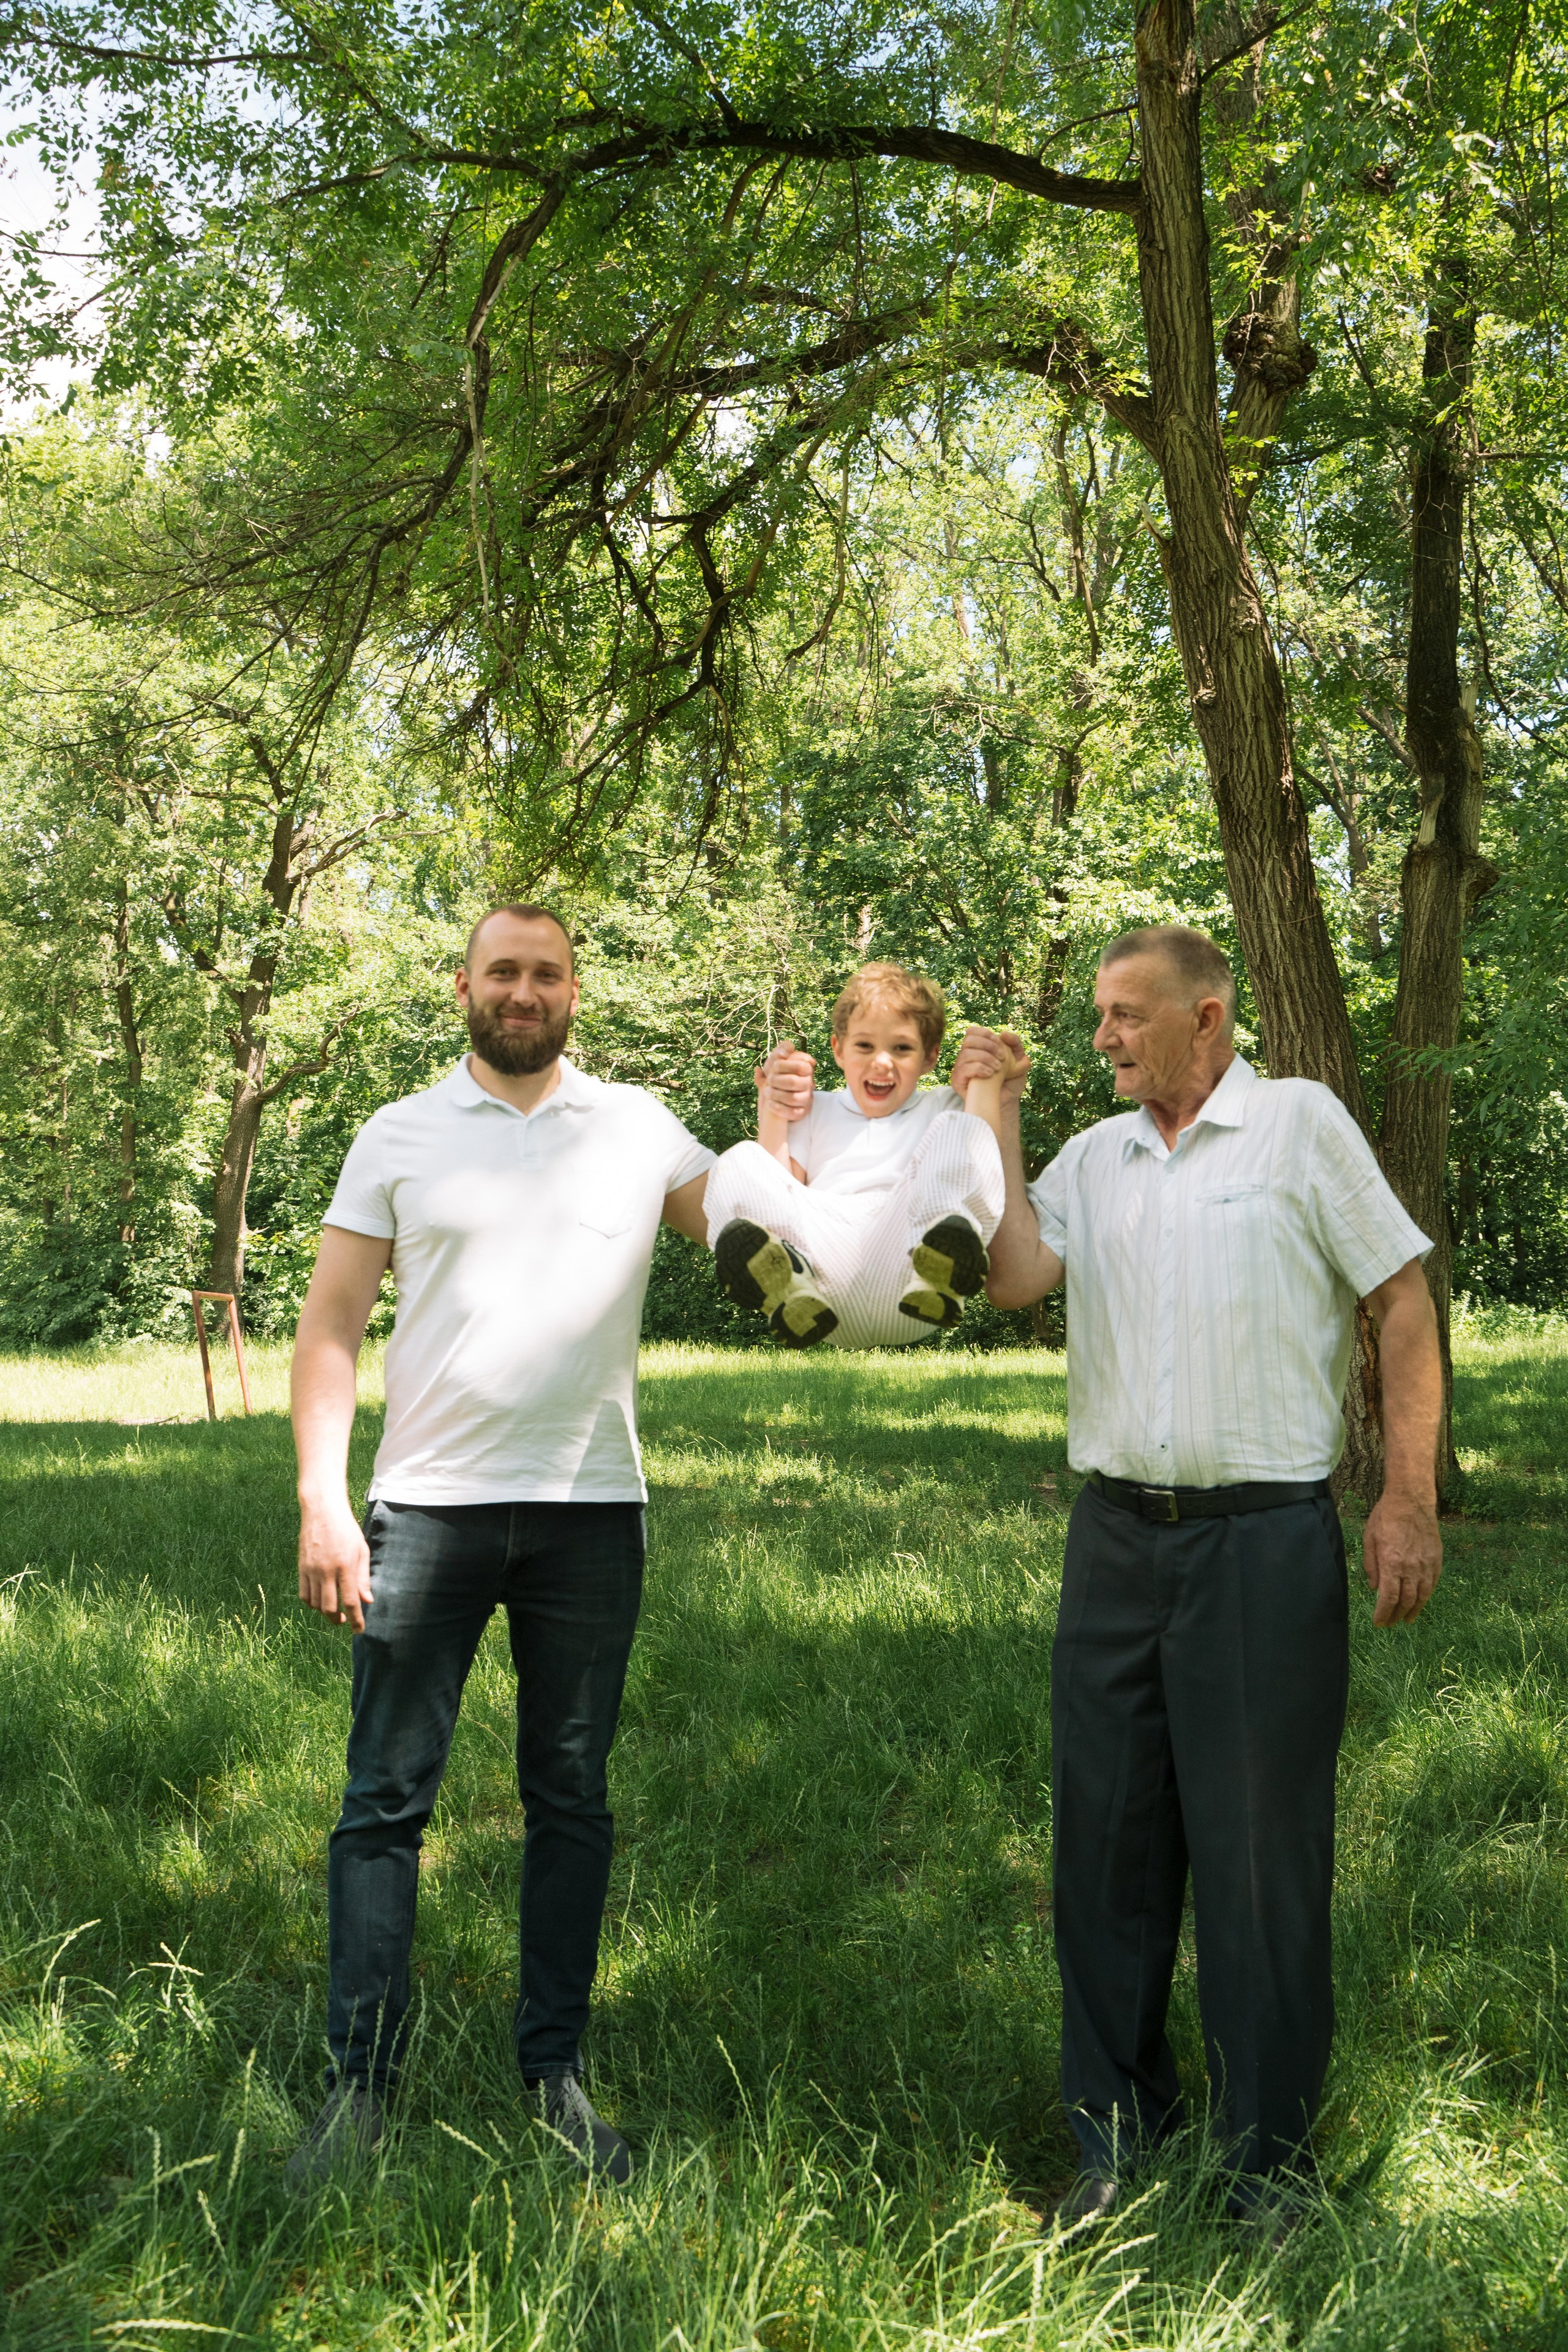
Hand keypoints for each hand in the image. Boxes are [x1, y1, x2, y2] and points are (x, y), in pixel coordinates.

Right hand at [298, 1498, 373, 1630]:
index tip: (359, 1630)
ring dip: (326, 1612)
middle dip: (338, 1620)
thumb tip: (368, 1601)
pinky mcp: (301, 1568)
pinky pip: (304, 1594)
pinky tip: (320, 1600)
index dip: (356, 1619)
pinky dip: (312, 1603)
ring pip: (316, 1604)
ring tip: (335, 1610)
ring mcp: (311, 1570)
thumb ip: (363, 1577)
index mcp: (345, 1566)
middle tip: (345, 1621)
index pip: (351, 1601)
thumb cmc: (346, 1530)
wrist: (322, 1512)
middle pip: (330, 1608)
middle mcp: (326, 1571)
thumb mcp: (361, 1550)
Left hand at [754, 1039, 814, 1123]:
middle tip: (769, 1080)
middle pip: (793, 1082)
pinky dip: (778, 1108)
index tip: (774, 1066)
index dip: (784, 1065)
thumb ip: (780, 1052)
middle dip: (776, 1080)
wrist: (774, 1096)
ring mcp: (807, 1099)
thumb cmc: (777, 1075)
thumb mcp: (777, 1061)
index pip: (800, 1066)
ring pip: (793, 1098)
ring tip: (767, 1092)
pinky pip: (793, 1113)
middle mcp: (809, 1084)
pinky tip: (769, 1103)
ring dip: (776, 1094)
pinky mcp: (803, 1112)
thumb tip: (782, 1053)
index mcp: (806, 1069)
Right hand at [951, 1025, 1029, 1104]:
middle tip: (1002, 1057)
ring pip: (966, 1054)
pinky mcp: (957, 1081)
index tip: (1000, 1043)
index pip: (972, 1032)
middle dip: (988, 1046)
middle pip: (968, 1040)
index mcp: (977, 1048)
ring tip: (998, 1068)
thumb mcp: (1019, 1060)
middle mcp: (966, 1057)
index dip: (985, 1034)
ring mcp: (960, 1069)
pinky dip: (978, 1068)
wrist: (1007, 1101)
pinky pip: (963, 1069)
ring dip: (985, 1058)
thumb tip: (1003, 1034)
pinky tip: (990, 1074)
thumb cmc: (1011, 1080)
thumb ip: (1015, 1044)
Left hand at [1361, 1487, 1441, 1625]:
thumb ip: (1371, 1566)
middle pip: (1405, 1601)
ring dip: (1413, 1611)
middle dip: (1396, 1616)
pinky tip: (1420, 1601)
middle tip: (1389, 1623)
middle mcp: (1410, 1568)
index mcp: (1391, 1564)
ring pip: (1421, 1596)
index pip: (1388, 1599)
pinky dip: (1426, 1596)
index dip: (1383, 1614)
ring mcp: (1426, 1565)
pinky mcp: (1436, 1559)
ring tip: (1406, 1619)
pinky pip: (1432, 1584)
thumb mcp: (1369, 1539)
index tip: (1378, 1623)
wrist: (1411, 1500)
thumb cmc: (1386, 1517)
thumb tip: (1374, 1588)